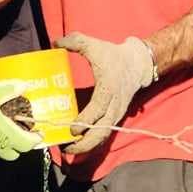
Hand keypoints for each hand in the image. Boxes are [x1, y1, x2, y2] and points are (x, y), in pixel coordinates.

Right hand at [0, 81, 42, 160]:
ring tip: (3, 128)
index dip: (35, 140)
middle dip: (20, 145)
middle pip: (13, 153)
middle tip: (21, 132)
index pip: (26, 144)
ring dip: (4, 143)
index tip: (39, 134)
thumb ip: (8, 90)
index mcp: (4, 135)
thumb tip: (24, 85)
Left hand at [57, 32, 155, 153]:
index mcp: (108, 89)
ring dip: (86, 147)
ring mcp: (115, 114)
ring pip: (103, 137)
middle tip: (65, 148)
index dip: (85, 121)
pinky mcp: (114, 117)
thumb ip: (75, 41)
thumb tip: (55, 43)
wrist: (137, 64)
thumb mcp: (94, 45)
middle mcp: (114, 106)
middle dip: (84, 144)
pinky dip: (91, 142)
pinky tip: (77, 144)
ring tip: (68, 150)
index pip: (98, 110)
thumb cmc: (113, 56)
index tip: (72, 130)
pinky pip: (103, 133)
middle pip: (101, 132)